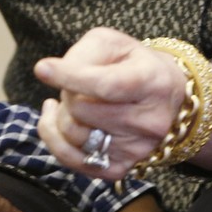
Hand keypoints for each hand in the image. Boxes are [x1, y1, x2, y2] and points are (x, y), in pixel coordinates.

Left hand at [35, 27, 211, 176]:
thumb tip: (50, 72)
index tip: (42, 69)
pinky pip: (71, 160)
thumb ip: (84, 53)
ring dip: (62, 115)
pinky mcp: (121, 168)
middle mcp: (149, 121)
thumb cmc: (134, 64)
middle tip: (76, 85)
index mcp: (152, 83)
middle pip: (82, 110)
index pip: (106, 85)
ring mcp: (137, 149)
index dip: (71, 78)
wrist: (169, 98)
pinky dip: (55, 138)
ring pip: (72, 135)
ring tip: (72, 100)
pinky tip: (61, 119)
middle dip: (67, 93)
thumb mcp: (115, 43)